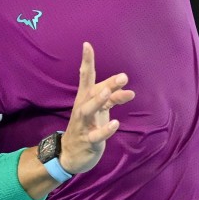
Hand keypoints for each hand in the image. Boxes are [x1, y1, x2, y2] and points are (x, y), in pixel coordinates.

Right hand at [58, 41, 134, 175]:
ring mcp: (83, 124)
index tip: (87, 45)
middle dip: (107, 84)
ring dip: (98, 101)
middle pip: (92, 92)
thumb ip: (113, 98)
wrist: (70, 154)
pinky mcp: (88, 141)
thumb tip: (128, 89)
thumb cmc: (87, 126)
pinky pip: (95, 135)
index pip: (86, 76)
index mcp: (85, 98)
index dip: (87, 61)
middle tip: (123, 76)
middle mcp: (82, 108)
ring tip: (108, 93)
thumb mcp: (101, 110)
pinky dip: (105, 129)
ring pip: (88, 110)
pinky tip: (115, 123)